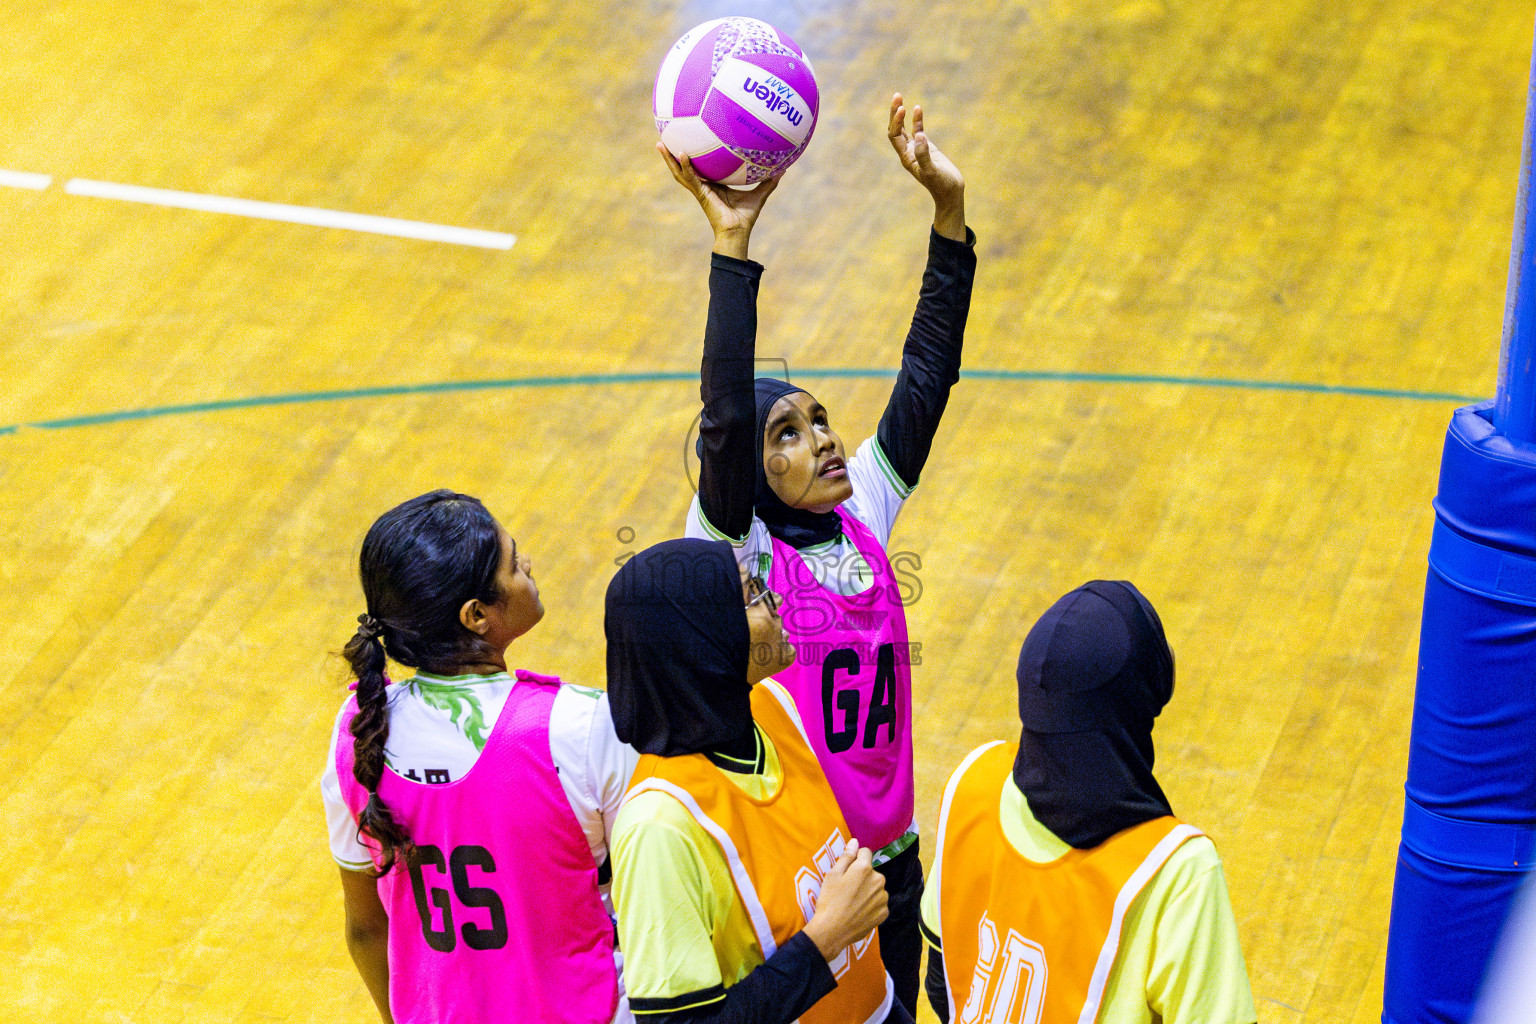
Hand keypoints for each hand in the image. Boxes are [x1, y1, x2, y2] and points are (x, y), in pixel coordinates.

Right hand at [658, 143, 782, 258]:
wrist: (738, 233)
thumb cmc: (745, 218)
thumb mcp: (759, 195)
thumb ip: (768, 182)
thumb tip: (782, 170)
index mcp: (712, 186)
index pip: (698, 168)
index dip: (690, 156)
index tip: (685, 141)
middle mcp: (702, 187)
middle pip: (682, 168)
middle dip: (671, 155)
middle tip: (663, 139)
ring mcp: (699, 191)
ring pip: (679, 173)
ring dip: (669, 159)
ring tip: (660, 144)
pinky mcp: (701, 194)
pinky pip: (691, 178)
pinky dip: (685, 166)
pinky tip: (681, 154)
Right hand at [802, 839, 887, 960]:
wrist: (832, 930)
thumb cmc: (829, 900)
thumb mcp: (832, 875)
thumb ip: (846, 857)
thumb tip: (855, 842)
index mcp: (865, 869)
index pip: (865, 853)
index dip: (855, 859)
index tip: (847, 871)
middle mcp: (879, 880)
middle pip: (871, 872)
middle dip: (863, 876)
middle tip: (847, 889)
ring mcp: (883, 898)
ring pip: (876, 888)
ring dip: (868, 891)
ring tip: (853, 902)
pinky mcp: (884, 913)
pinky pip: (879, 903)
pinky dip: (871, 905)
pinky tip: (859, 912)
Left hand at [887, 93, 965, 240]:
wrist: (951, 194)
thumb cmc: (942, 185)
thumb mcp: (932, 171)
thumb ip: (924, 155)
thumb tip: (919, 136)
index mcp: (906, 158)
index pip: (894, 136)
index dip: (896, 121)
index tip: (902, 108)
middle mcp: (908, 152)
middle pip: (895, 129)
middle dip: (894, 113)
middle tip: (896, 96)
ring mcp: (917, 149)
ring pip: (905, 129)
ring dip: (902, 114)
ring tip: (900, 97)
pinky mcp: (927, 148)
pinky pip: (918, 131)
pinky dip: (917, 120)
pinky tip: (918, 108)